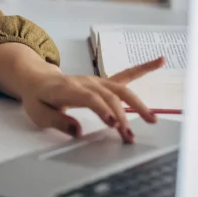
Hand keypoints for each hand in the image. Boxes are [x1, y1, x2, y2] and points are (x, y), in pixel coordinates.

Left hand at [20, 58, 165, 142]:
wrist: (37, 79)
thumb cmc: (38, 98)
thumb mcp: (39, 113)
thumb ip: (58, 122)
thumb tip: (78, 131)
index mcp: (68, 89)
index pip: (90, 98)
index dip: (103, 109)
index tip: (114, 124)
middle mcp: (86, 82)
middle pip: (109, 96)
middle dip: (122, 115)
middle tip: (130, 135)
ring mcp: (96, 81)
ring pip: (121, 89)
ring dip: (137, 104)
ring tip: (152, 119)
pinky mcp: (103, 82)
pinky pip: (126, 75)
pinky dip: (143, 68)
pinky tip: (160, 61)